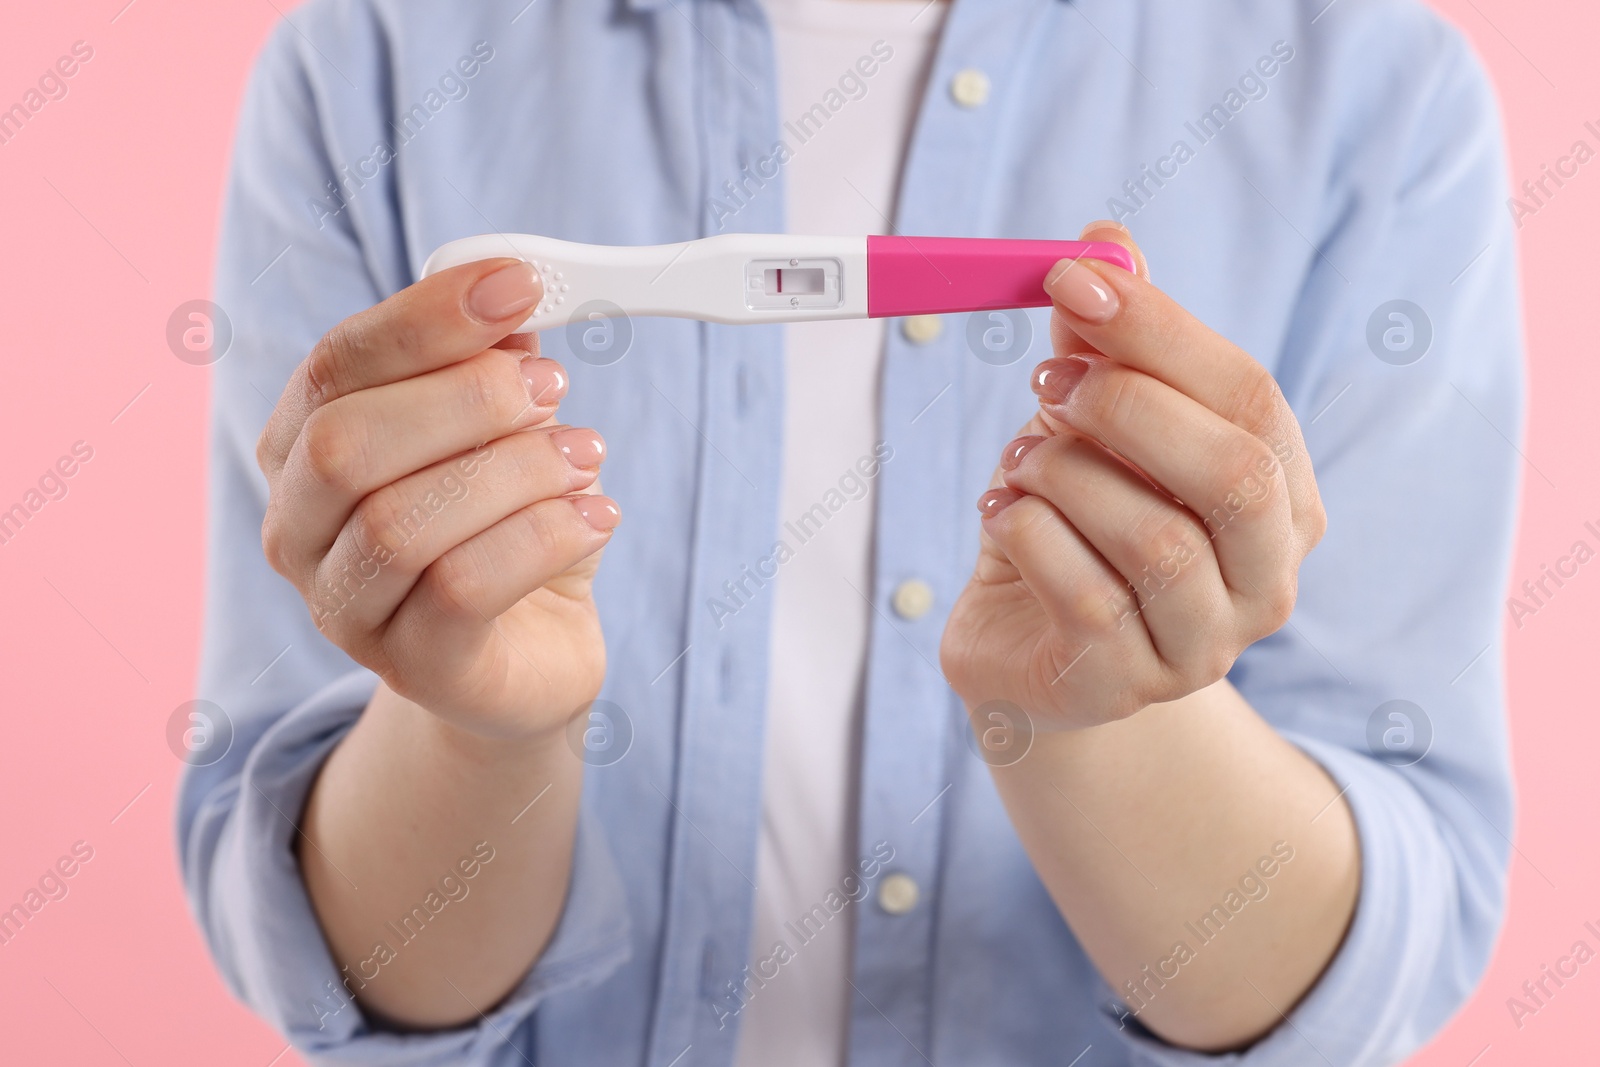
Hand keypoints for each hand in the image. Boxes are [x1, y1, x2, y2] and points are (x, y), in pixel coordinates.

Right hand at [257, 259, 617, 741]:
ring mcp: (345, 610)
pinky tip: (597, 515)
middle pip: (345, 445)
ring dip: (514, 472)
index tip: (519, 285)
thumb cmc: (502, 525)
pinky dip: (543, 536)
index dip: (426, 318)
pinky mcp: (414, 666)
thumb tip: (511, 296)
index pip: (335, 365)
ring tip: (588, 456)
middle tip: (554, 387)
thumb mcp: (501, 431)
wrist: (529, 649)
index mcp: (300, 449)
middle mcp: (297, 532)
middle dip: (465, 400)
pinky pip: (462, 591)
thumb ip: (492, 364)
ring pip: (401, 524)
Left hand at [940, 224, 1325, 729]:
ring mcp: (1202, 646)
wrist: (1033, 656)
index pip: (1252, 397)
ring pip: (1154, 538)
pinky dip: (1026, 531)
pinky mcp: (1122, 684)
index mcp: (1283, 499)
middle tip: (1046, 382)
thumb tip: (1105, 239)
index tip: (1071, 276)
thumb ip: (1108, 344)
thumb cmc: (1079, 528)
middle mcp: (1266, 580)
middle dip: (1125, 406)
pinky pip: (1081, 593)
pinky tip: (1003, 512)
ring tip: (1022, 461)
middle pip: (1233, 474)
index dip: (1159, 329)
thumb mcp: (1095, 431)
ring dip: (1065, 474)